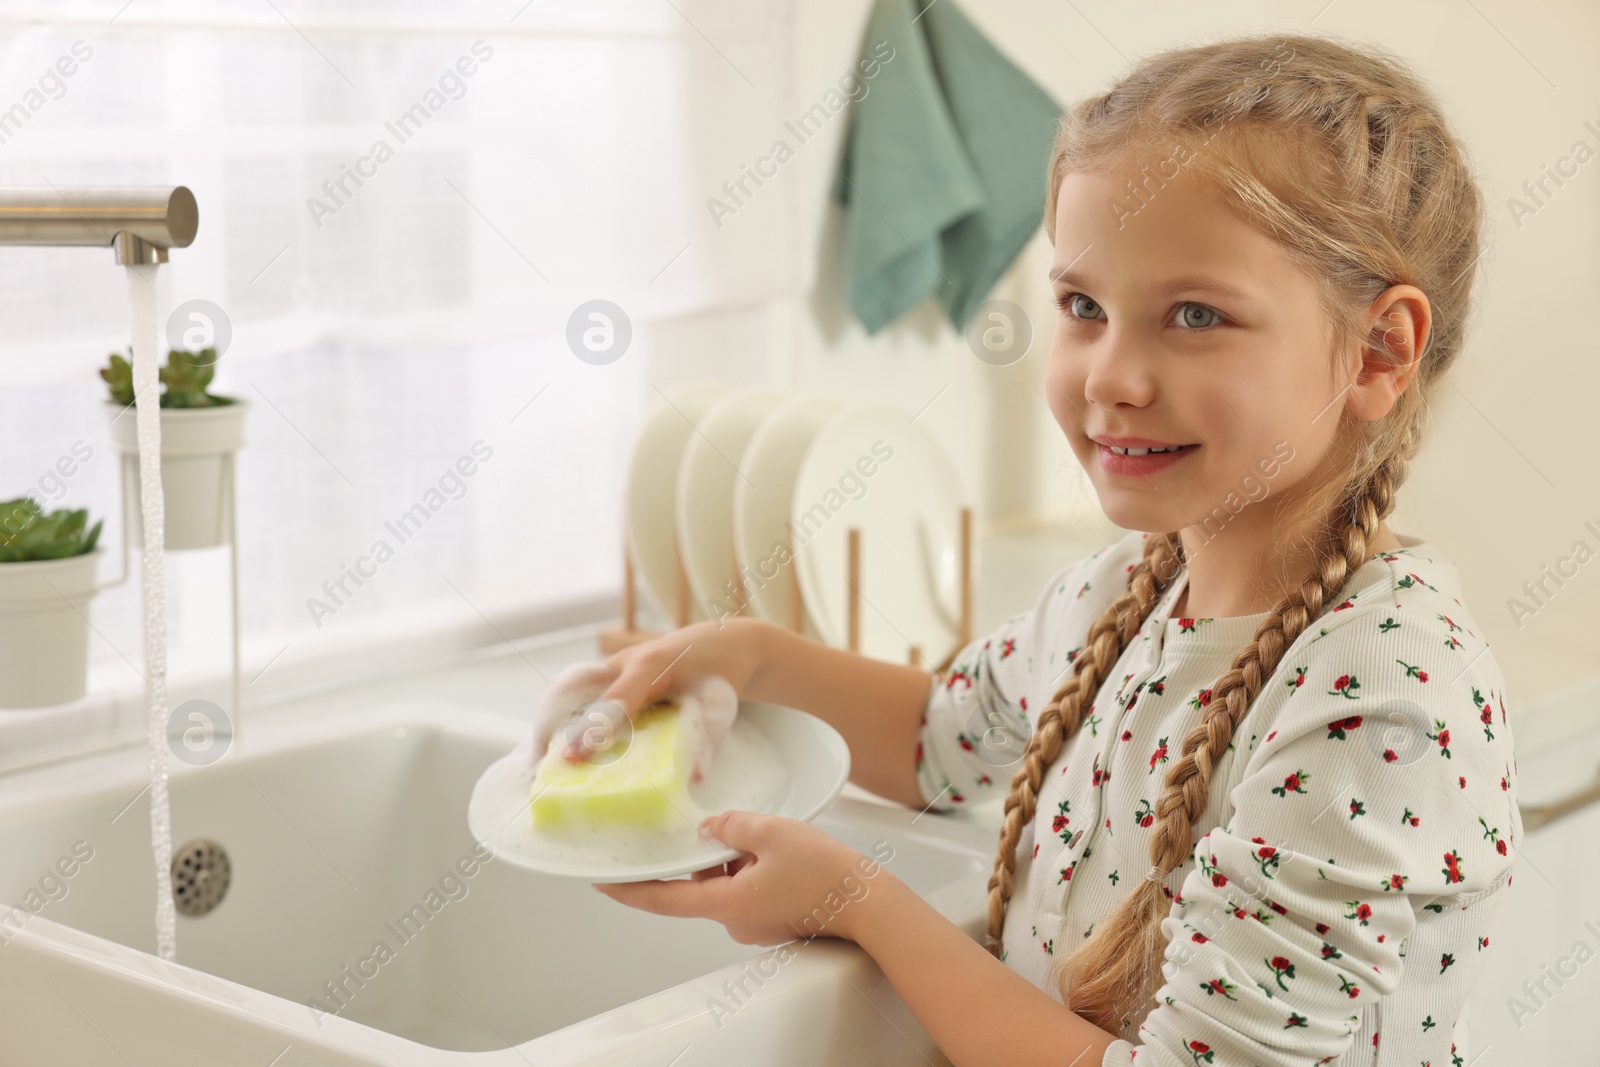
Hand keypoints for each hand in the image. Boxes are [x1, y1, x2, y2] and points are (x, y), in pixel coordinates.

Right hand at [558, 617, 769, 759]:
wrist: (725, 643)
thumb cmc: (720, 675)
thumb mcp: (720, 702)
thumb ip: (707, 735)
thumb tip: (693, 776)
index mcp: (653, 665)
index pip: (616, 700)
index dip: (593, 730)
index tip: (572, 758)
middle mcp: (627, 660)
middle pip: (575, 686)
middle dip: (552, 722)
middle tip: (539, 762)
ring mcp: (617, 662)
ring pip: (571, 684)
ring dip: (550, 718)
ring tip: (536, 758)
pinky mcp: (613, 671)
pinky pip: (578, 687)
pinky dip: (560, 712)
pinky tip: (551, 742)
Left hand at [592, 809, 894, 945]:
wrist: (869, 903)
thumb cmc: (827, 874)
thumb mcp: (772, 832)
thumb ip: (732, 826)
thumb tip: (712, 829)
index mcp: (725, 903)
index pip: (661, 899)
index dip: (627, 890)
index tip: (602, 881)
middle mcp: (734, 920)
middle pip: (701, 883)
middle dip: (710, 854)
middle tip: (730, 830)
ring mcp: (755, 923)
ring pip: (728, 882)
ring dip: (738, 858)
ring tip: (772, 840)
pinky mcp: (773, 919)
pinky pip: (749, 888)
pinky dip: (754, 867)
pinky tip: (780, 851)